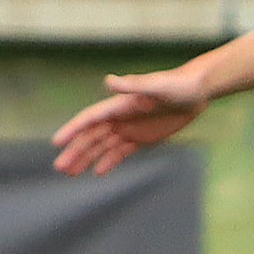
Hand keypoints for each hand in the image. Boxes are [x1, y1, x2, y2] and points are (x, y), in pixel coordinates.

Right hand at [53, 69, 210, 175]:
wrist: (197, 91)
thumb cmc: (177, 85)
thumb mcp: (157, 85)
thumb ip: (133, 85)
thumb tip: (109, 81)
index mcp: (119, 105)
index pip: (89, 119)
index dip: (73, 129)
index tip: (57, 142)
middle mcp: (120, 118)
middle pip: (91, 137)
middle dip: (75, 151)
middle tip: (59, 167)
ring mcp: (130, 128)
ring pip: (102, 147)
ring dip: (86, 159)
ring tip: (70, 173)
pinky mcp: (143, 138)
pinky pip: (121, 152)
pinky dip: (109, 161)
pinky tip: (97, 172)